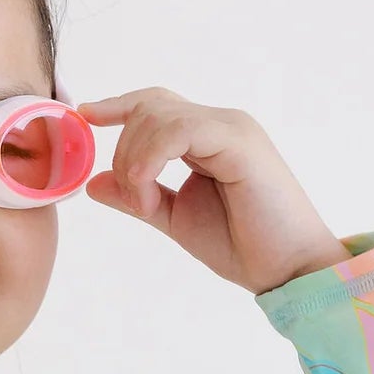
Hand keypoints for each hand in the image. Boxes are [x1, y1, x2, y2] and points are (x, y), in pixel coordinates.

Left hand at [76, 87, 350, 295]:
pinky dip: (150, 161)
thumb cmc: (243, 245)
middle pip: (149, 107)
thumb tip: (94, 182)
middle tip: (135, 200)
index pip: (156, 104)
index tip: (84, 115)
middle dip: (123, 151)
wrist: (288, 270)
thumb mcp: (176, 217)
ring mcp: (231, 128)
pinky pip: (178, 130)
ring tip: (147, 204)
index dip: (117, 105)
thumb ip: (138, 197)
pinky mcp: (239, 141)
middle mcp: (221, 124)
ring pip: (157, 116)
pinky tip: (151, 194)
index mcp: (208, 137)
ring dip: (135, 162)